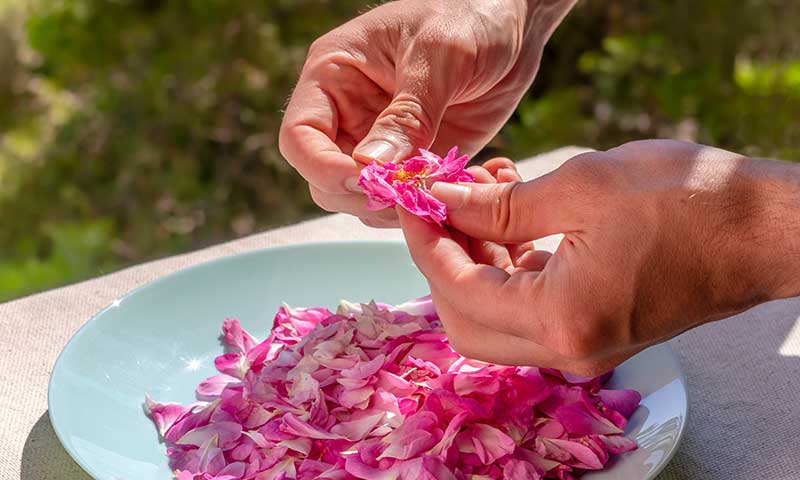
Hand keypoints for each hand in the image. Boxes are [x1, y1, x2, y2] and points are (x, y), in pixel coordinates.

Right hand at [279, 0, 574, 226]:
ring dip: (394, 208)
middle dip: (362, 195)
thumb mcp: (439, 57)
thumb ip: (407, 113)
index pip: (300, 137)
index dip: (324, 168)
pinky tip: (453, 190)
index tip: (368, 181)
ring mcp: (379, 141)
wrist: (512, 21)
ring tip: (437, 192)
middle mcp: (347, 114)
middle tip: (411, 194)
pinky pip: (403, 199)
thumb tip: (368, 165)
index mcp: (333, 76)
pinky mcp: (414, 160)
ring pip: (362, 198)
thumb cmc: (469, 16)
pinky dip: (422, 207)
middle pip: (325, 179)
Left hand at [400, 140, 799, 374]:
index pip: (458, 290)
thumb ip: (497, 205)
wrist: (765, 230)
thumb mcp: (581, 188)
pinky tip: (509, 220)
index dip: (424, 242)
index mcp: (561, 320)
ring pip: (493, 317)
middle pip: (465, 319)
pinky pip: (527, 311)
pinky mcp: (595, 331)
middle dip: (441, 259)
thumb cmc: (690, 201)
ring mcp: (582, 348)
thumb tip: (439, 201)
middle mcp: (567, 350)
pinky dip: (506, 270)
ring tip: (479, 195)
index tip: (409, 200)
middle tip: (439, 203)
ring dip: (474, 260)